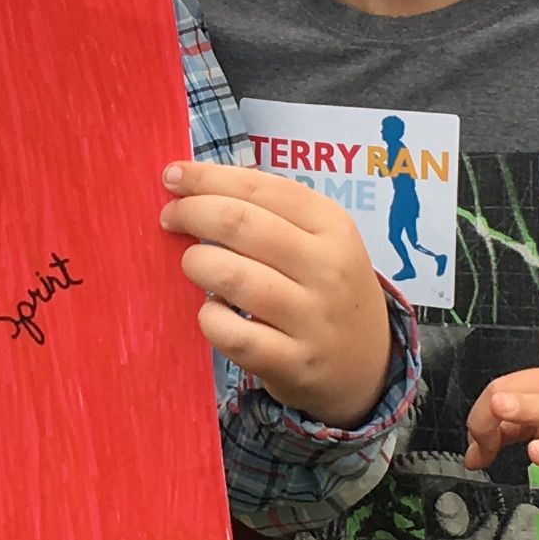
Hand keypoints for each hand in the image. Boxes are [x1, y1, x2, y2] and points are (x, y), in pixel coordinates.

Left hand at [162, 160, 396, 423]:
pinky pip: (231, 333)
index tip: (173, 176)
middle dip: (192, 213)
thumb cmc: (326, 288)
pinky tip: (212, 311)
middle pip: (241, 224)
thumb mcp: (320, 240)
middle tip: (170, 217)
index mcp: (333, 225)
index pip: (261, 187)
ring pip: (232, 276)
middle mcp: (326, 268)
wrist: (367, 363)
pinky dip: (209, 317)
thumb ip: (269, 211)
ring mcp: (311, 318)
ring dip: (197, 263)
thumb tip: (197, 183)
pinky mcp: (292, 362)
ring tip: (194, 264)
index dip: (209, 178)